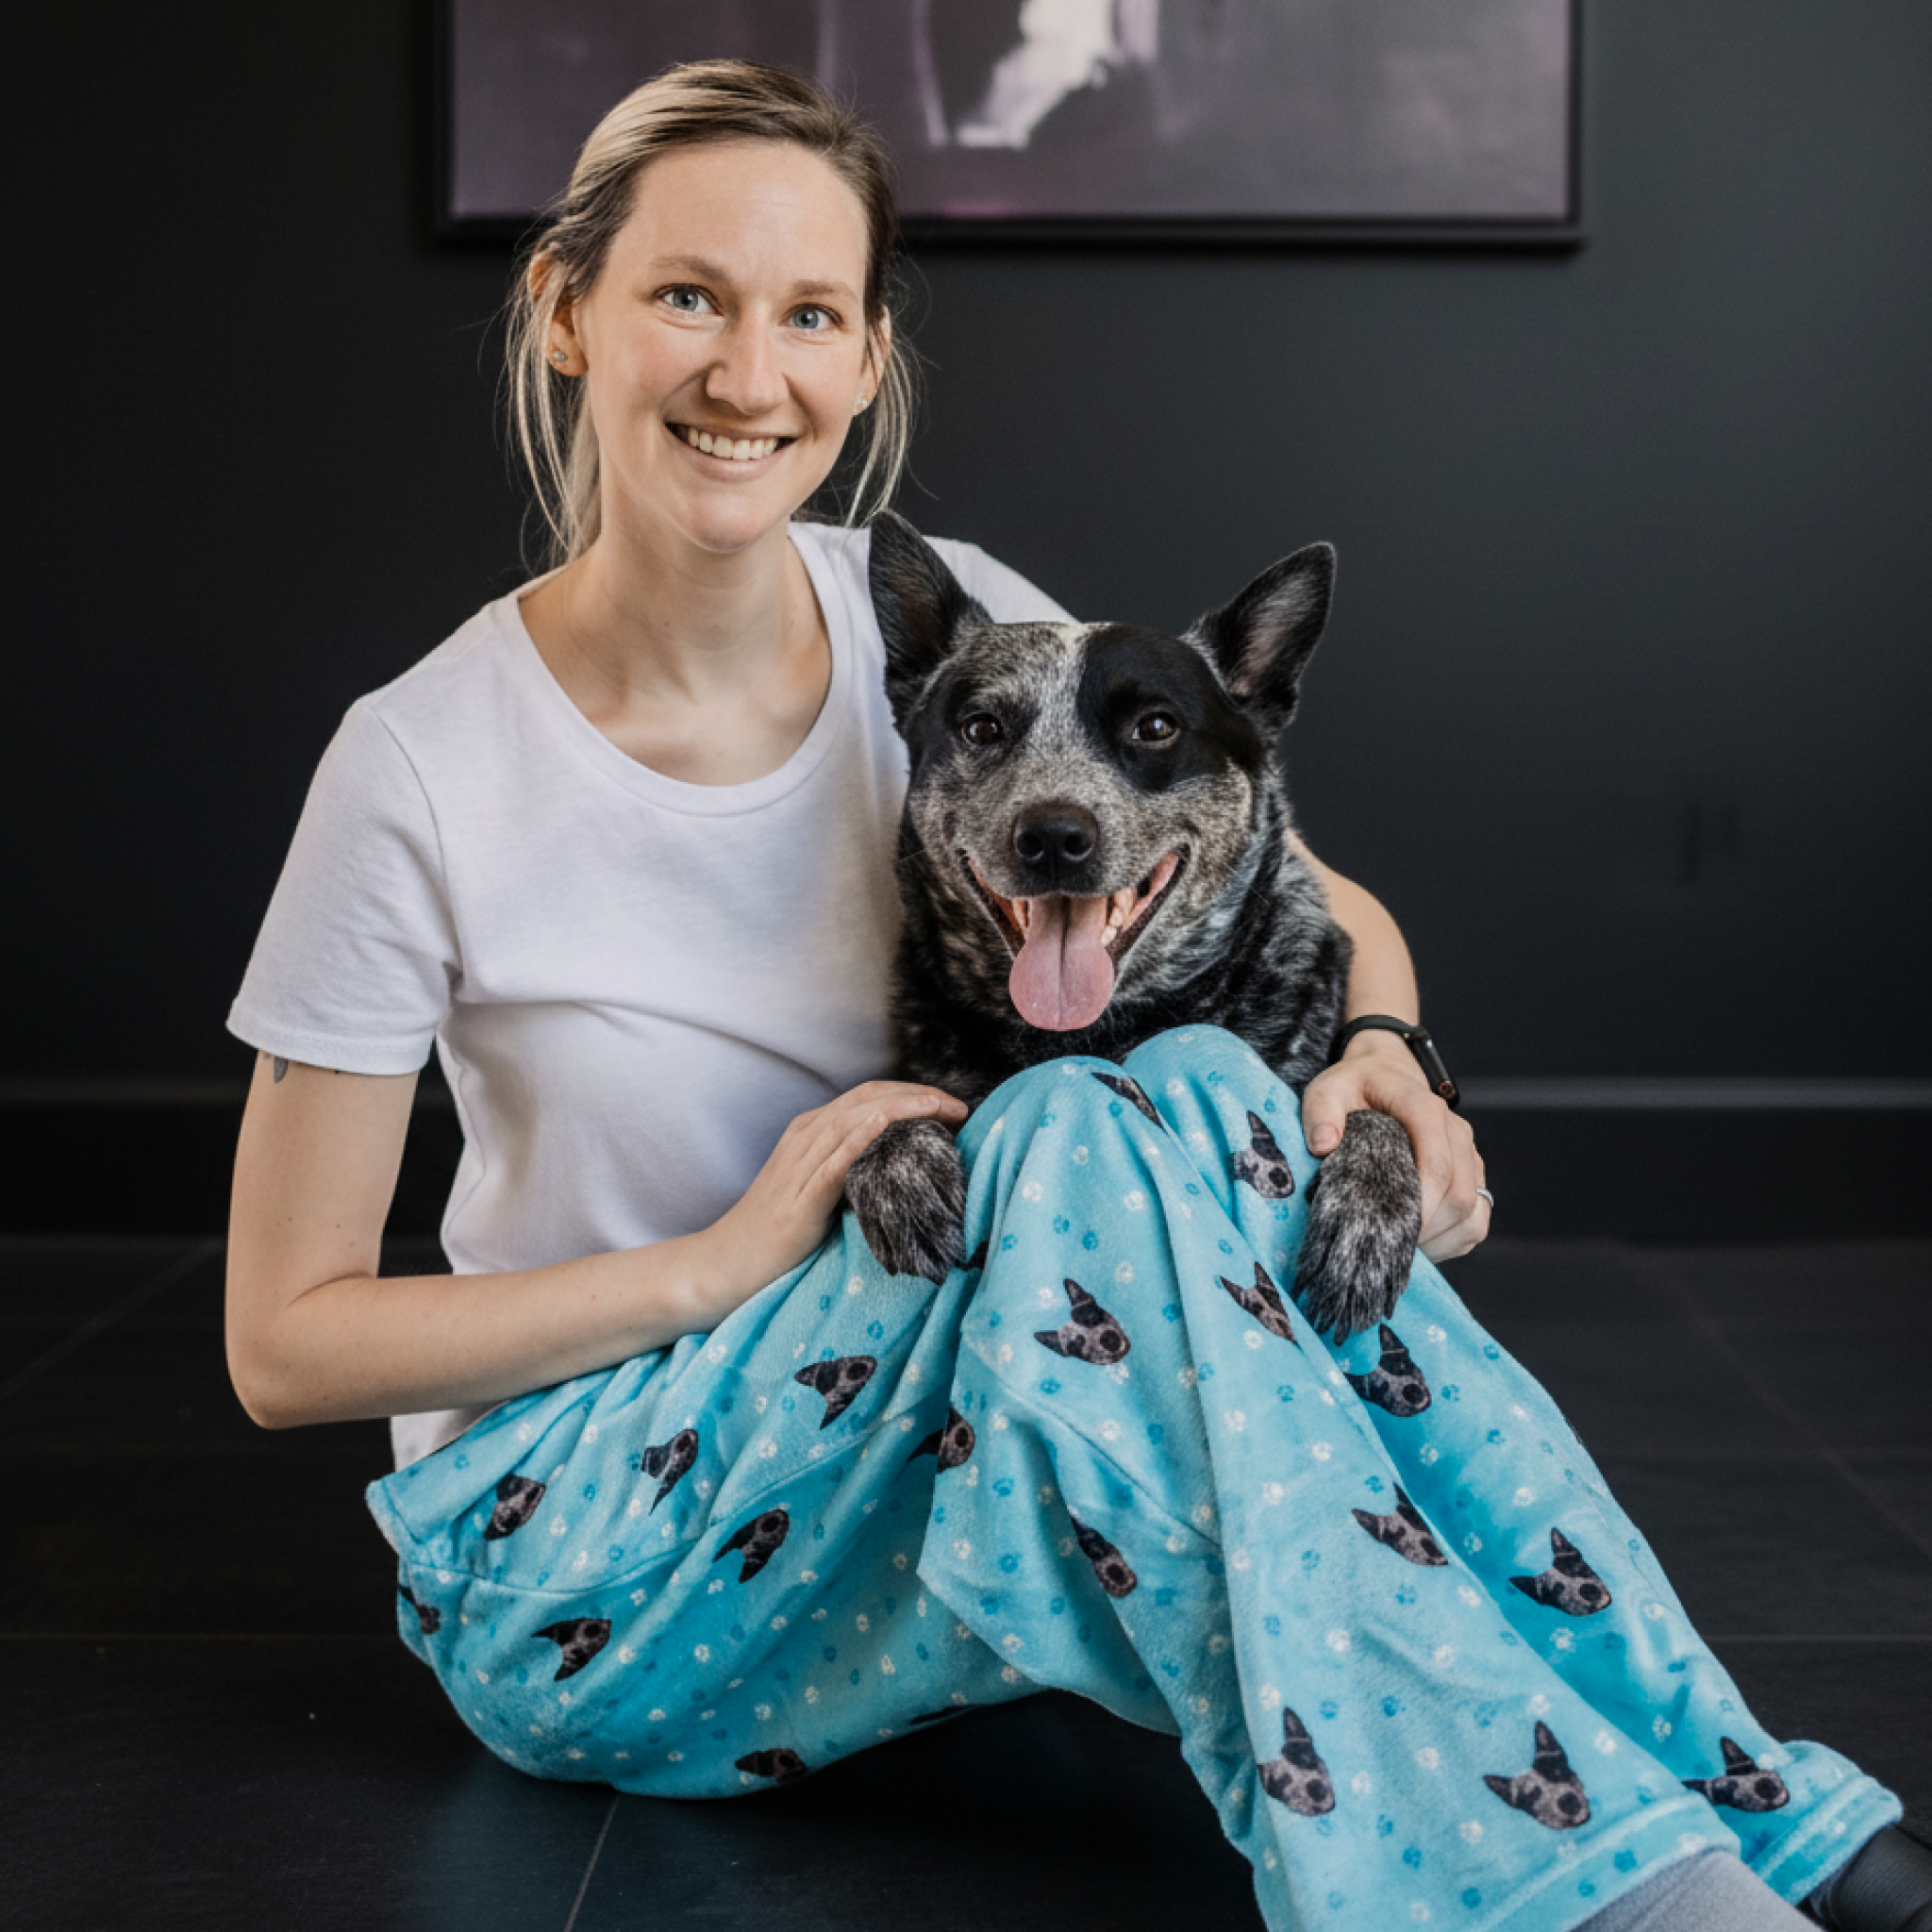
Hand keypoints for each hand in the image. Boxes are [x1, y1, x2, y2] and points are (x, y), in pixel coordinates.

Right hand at [693, 1081, 968, 1322]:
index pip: (870, 1096)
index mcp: (812, 1132)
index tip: (954, 1108)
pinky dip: (860, 1138)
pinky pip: (832, 1161)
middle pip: (868, 1098)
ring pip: (854, 1120)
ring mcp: (798, 1165)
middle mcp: (805, 1138)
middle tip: (960, 1108)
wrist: (725, 1264)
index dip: (914, 1093)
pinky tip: (885, 1127)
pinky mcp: (797, 1199)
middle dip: (918, 1096)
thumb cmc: (778, 1233)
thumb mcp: (821, 1190)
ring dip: (901, 1109)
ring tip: (939, 1109)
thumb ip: (854, 1170)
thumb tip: (909, 1169)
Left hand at [1301, 1032, 1489, 1261]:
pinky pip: (1478, 1218)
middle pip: (1460, 1195)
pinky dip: (1453, 1239)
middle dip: (1427, 1229)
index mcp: (1424, 1110)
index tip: (1392, 1232)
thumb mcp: (1328, 1089)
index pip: (1437, 1166)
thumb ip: (1321, 1112)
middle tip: (1388, 1244)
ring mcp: (1469, 1155)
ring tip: (1402, 1245)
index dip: (1420, 1207)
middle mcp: (1456, 1132)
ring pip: (1474, 1210)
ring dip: (1441, 1238)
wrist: (1386, 1074)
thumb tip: (1323, 1145)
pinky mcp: (1474, 1174)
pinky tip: (1421, 1242)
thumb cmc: (1356, 1086)